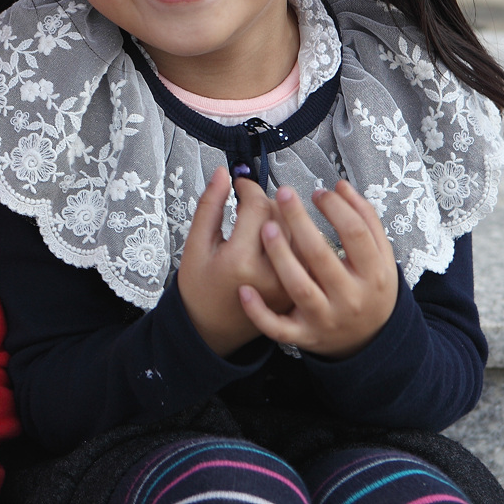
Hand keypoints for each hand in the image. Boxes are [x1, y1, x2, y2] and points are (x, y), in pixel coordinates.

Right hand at [178, 167, 292, 356]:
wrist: (212, 329)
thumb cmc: (200, 288)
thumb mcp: (195, 245)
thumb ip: (209, 206)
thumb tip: (224, 173)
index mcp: (240, 261)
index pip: (258, 206)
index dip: (249, 188)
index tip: (240, 185)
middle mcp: (270, 275)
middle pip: (283, 218)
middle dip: (268, 201)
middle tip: (251, 203)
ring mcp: (288, 286)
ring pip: (301, 234)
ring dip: (288, 218)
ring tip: (268, 218)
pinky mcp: (298, 291)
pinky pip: (308, 255)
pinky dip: (300, 239)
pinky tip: (286, 234)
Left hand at [239, 181, 398, 358]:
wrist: (369, 341)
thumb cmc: (370, 289)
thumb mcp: (381, 257)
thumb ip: (366, 220)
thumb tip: (341, 187)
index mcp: (373, 275)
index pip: (355, 233)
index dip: (336, 208)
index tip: (318, 192)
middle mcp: (350, 298)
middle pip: (320, 255)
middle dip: (299, 222)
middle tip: (283, 194)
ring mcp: (325, 318)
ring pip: (298, 287)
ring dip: (280, 257)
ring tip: (265, 227)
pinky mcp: (304, 336)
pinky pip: (278, 326)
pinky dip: (259, 312)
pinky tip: (244, 291)